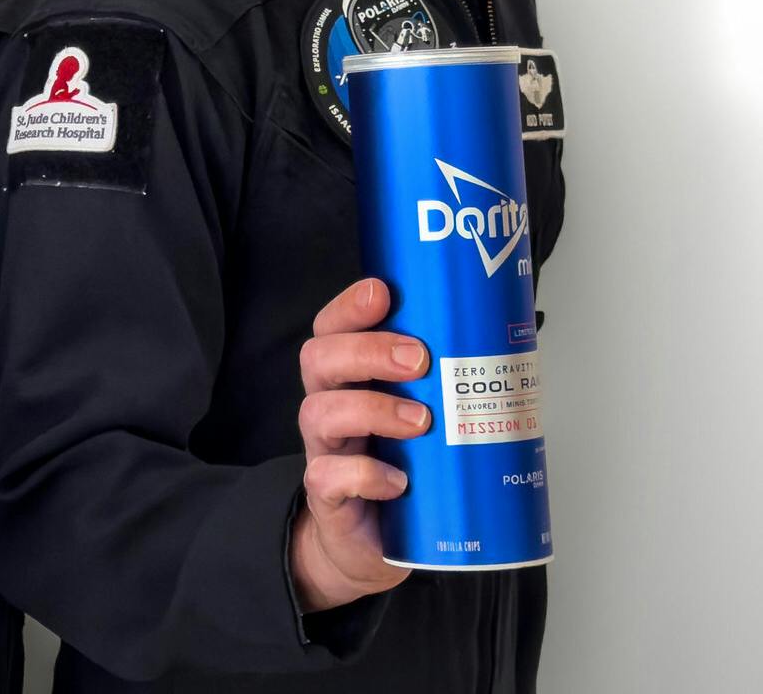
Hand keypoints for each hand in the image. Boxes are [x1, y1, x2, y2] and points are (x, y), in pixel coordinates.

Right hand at [291, 277, 430, 612]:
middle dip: (367, 350)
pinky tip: (397, 482)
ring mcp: (325, 450)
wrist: (373, 545)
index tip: (382, 292)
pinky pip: (329, 477)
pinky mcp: (328, 495)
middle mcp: (330, 405)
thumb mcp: (427, 418)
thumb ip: (451, 384)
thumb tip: (518, 342)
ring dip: (372, 408)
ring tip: (420, 421)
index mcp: (351, 379)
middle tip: (419, 358)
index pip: (334, 329)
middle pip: (319, 359)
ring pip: (319, 412)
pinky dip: (363, 475)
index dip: (350, 307)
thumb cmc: (408, 469)